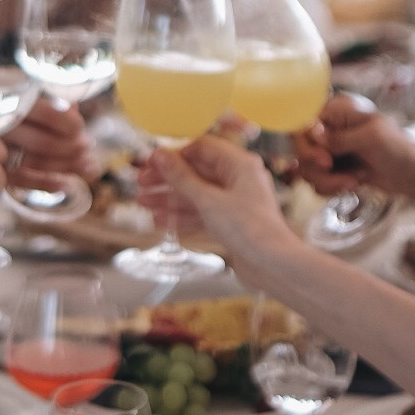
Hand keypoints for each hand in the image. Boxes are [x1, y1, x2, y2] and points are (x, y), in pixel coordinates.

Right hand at [4, 96, 94, 189]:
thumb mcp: (7, 89)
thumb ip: (41, 97)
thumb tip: (74, 105)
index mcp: (7, 100)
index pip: (46, 113)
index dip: (69, 122)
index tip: (78, 126)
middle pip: (44, 142)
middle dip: (72, 148)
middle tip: (87, 146)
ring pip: (36, 162)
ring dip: (66, 166)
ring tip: (88, 166)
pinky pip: (20, 179)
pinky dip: (45, 183)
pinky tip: (65, 185)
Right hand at [146, 136, 294, 280]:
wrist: (273, 266)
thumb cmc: (248, 228)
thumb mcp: (208, 200)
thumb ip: (182, 177)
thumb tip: (160, 155)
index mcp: (240, 164)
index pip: (202, 148)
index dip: (174, 154)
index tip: (151, 161)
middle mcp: (238, 179)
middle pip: (196, 172)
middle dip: (167, 179)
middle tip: (141, 183)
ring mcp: (235, 202)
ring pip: (196, 194)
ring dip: (170, 199)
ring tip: (144, 203)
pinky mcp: (231, 222)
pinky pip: (202, 213)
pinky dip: (182, 216)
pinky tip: (161, 222)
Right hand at [294, 95, 414, 197]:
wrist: (414, 174)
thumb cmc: (400, 148)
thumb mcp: (371, 137)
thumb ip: (340, 137)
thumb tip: (313, 134)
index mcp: (336, 111)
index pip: (302, 124)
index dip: (307, 145)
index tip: (326, 161)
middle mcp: (329, 128)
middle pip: (301, 150)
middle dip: (320, 169)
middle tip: (342, 175)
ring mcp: (330, 150)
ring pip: (307, 169)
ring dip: (330, 181)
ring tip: (355, 180)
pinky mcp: (333, 169)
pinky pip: (317, 182)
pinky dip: (333, 187)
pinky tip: (355, 183)